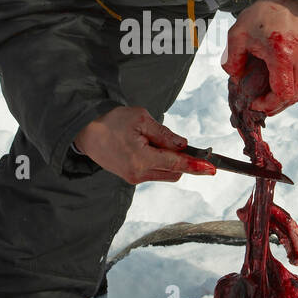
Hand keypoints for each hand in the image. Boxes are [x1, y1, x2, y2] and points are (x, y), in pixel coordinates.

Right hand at [73, 106, 216, 184]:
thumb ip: (165, 134)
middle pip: (174, 173)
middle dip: (182, 161)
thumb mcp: (141, 119)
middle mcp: (138, 173)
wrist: (85, 131)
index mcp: (141, 159)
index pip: (177, 165)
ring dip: (169, 161)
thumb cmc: (111, 121)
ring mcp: (133, 178)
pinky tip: (146, 146)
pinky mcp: (130, 177)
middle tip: (178, 143)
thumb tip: (184, 145)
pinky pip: (153, 172)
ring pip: (164, 173)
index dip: (196, 166)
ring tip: (152, 140)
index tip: (212, 169)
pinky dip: (158, 161)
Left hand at [222, 0, 297, 114]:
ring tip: (265, 99)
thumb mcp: (238, 34)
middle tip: (259, 106)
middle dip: (275, 107)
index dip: (268, 105)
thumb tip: (236, 79)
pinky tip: (273, 87)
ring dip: (282, 100)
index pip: (282, 92)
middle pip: (293, 97)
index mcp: (281, 54)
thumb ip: (232, 59)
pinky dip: (287, 90)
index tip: (255, 104)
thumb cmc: (262, 15)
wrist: (287, 0)